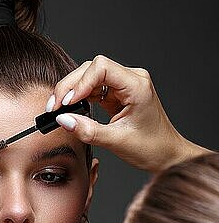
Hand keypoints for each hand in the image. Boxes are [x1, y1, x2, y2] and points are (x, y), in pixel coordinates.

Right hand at [47, 55, 209, 172]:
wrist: (167, 155)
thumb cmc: (151, 147)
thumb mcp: (116, 141)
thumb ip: (88, 130)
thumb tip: (63, 120)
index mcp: (137, 85)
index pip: (101, 68)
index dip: (80, 83)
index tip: (66, 102)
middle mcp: (131, 79)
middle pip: (92, 69)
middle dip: (71, 86)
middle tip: (55, 106)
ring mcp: (124, 85)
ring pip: (90, 77)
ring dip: (73, 91)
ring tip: (58, 108)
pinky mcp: (118, 94)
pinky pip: (94, 89)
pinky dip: (80, 98)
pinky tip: (70, 108)